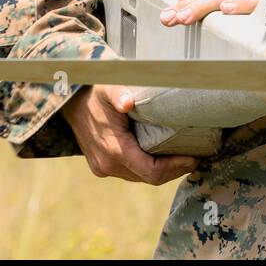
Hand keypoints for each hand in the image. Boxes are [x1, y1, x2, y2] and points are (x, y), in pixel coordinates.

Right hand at [60, 84, 198, 183]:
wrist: (69, 99)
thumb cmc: (96, 91)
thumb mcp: (110, 87)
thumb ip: (120, 94)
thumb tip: (128, 102)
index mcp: (113, 150)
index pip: (151, 172)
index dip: (175, 167)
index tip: (195, 157)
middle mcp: (107, 164)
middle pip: (149, 178)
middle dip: (174, 170)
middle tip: (196, 158)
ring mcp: (102, 167)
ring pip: (140, 177)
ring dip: (163, 171)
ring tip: (184, 158)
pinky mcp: (101, 165)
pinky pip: (131, 172)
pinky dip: (149, 168)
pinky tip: (163, 157)